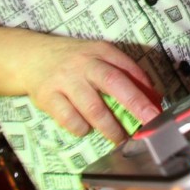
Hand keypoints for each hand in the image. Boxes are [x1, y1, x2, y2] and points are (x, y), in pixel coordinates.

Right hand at [24, 35, 161, 143]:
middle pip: (114, 83)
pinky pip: (70, 119)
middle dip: (136, 103)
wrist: (32, 57)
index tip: (157, 106)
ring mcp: (66, 80)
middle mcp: (84, 63)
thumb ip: (123, 72)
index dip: (144, 86)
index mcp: (100, 50)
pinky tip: (86, 129)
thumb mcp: (97, 56)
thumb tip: (153, 96)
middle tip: (150, 121)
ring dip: (110, 127)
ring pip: (93, 107)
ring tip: (121, 138)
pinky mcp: (49, 97)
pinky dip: (82, 128)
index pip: (127, 67)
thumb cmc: (73, 60)